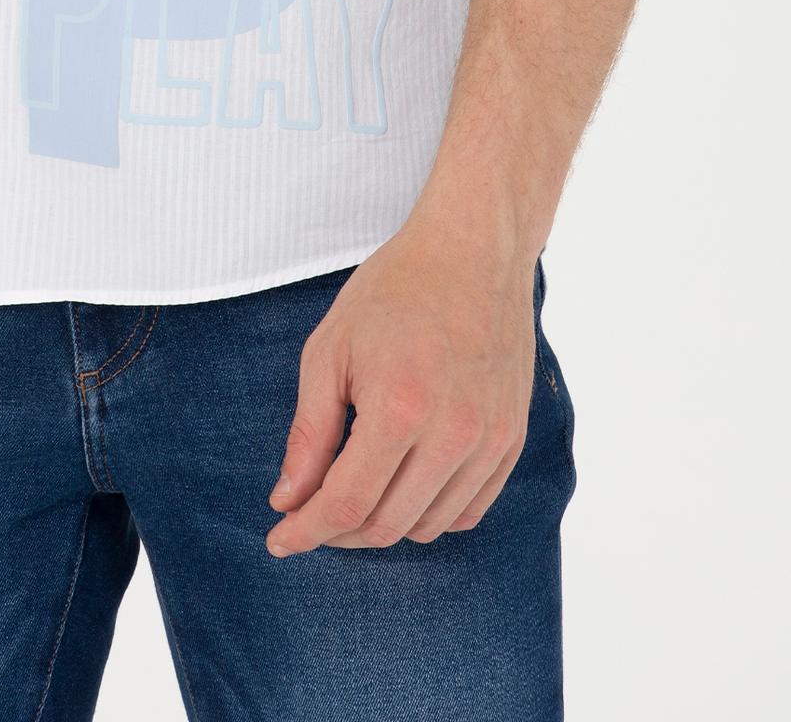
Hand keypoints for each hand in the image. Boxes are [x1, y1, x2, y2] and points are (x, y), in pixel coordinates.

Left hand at [265, 214, 536, 553]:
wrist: (472, 251)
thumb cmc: (393, 291)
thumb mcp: (330, 350)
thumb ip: (309, 433)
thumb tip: (288, 500)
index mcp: (399, 408)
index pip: (346, 503)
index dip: (306, 531)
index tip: (279, 539)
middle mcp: (452, 435)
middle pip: (385, 525)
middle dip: (337, 532)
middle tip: (308, 513)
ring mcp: (489, 441)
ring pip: (428, 526)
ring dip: (382, 525)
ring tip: (353, 493)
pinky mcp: (511, 440)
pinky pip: (469, 511)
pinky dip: (430, 514)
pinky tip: (403, 486)